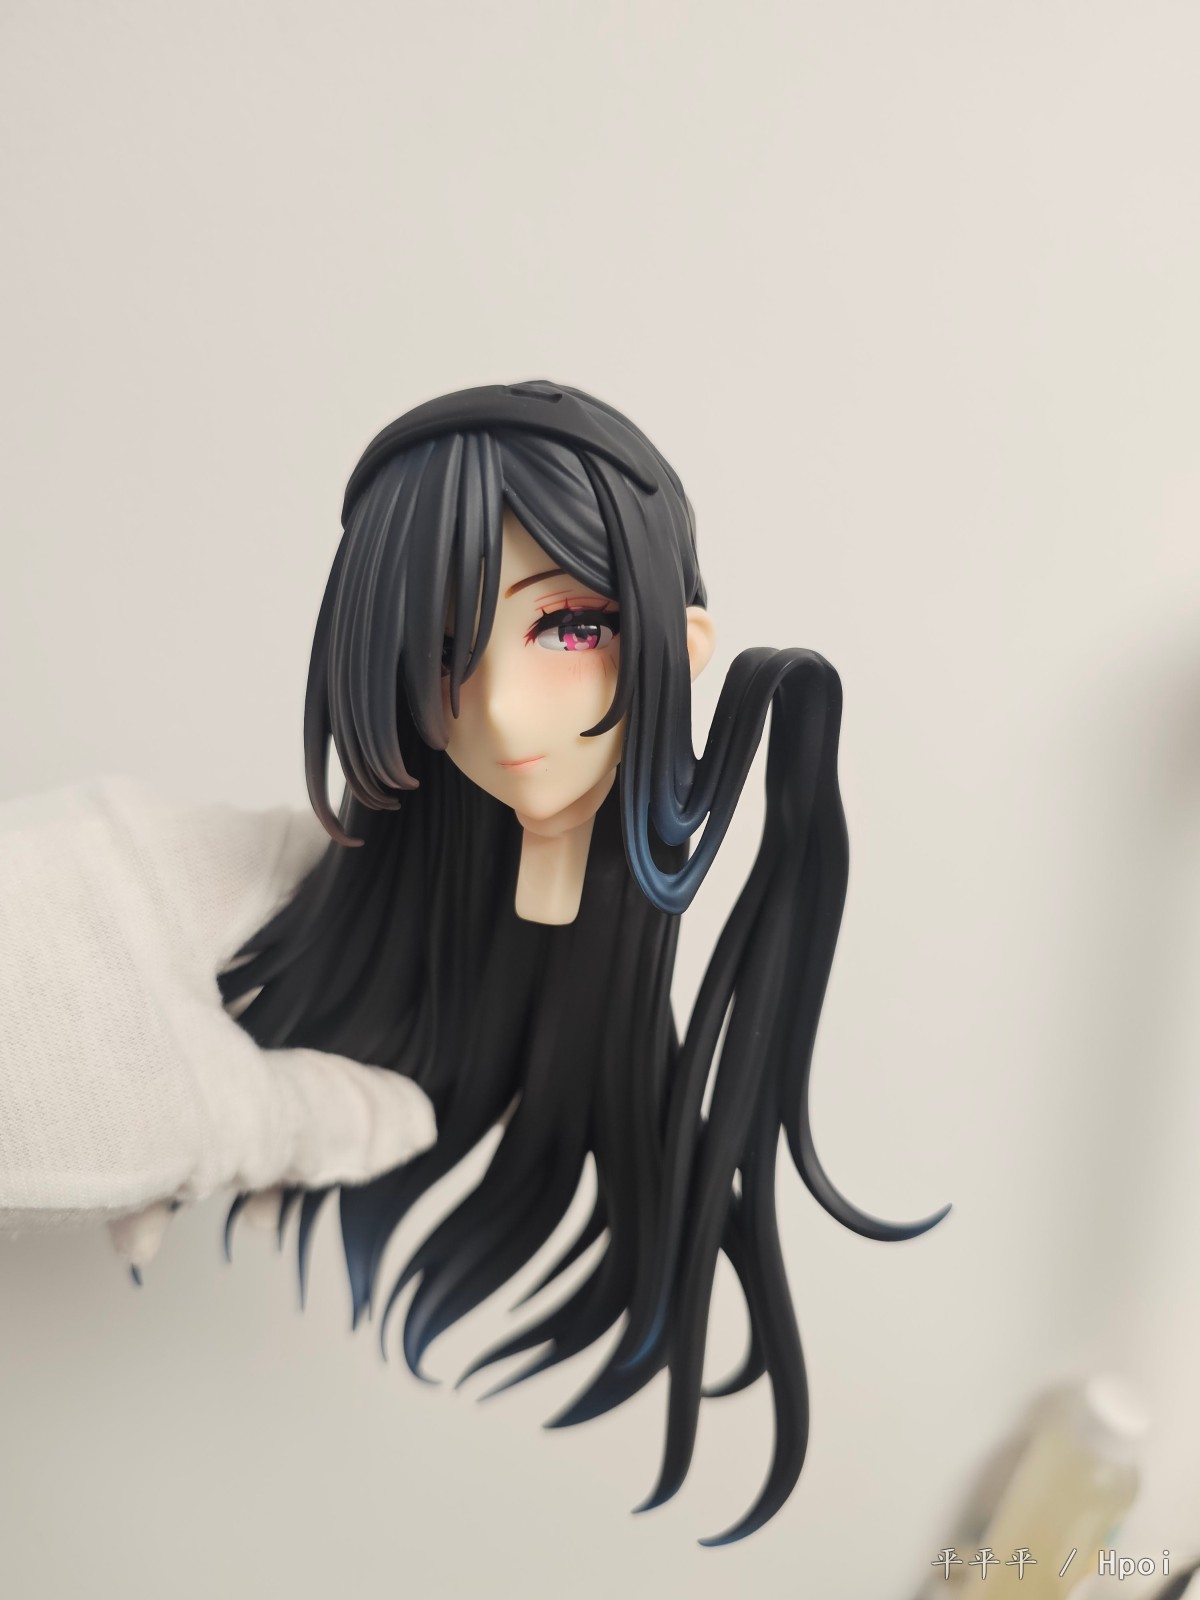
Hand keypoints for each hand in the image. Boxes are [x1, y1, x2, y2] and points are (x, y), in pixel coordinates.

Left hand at [0, 777, 435, 1272]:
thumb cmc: (17, 1064)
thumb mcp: (198, 1115)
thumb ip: (325, 1119)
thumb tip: (409, 1121)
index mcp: (187, 851)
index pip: (332, 867)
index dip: (380, 953)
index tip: (394, 1033)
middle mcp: (121, 848)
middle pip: (254, 953)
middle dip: (276, 1070)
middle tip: (277, 1164)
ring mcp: (55, 892)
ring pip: (175, 994)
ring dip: (199, 1100)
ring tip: (178, 1204)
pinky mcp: (8, 944)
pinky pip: (105, 1004)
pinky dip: (127, 1083)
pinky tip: (120, 1190)